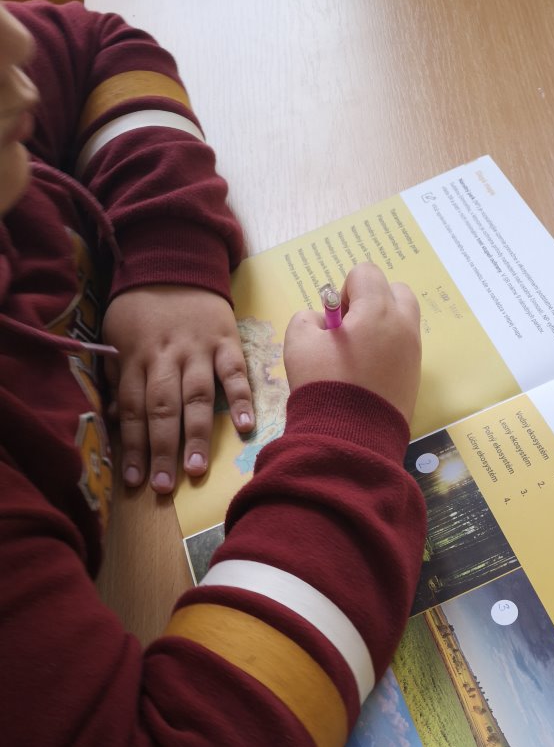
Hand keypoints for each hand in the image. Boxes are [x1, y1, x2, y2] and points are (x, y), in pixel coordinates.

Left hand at [102, 286, 254, 493]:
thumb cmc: (142, 307)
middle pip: (162, 408)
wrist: (175, 260)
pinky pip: (235, 373)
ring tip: (196, 469)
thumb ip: (118, 375)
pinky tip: (246, 428)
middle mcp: (167, 357)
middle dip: (162, 449)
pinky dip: (241, 399)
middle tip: (164, 487)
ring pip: (196, 396)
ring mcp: (199, 349)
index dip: (132, 446)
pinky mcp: (227, 341)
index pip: (131, 409)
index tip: (134, 480)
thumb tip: (114, 420)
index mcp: (136, 358)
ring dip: (196, 434)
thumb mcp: (117, 334)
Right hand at [283, 263, 420, 422]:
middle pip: (395, 291)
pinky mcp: (415, 377)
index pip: (366, 273)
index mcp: (378, 309)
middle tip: (349, 331)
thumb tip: (324, 324)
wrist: (350, 437)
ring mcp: (414, 353)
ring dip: (380, 327)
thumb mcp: (298, 342)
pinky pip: (403, 349)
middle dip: (372, 302)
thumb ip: (308, 319)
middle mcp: (404, 325)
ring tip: (356, 355)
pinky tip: (366, 375)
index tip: (335, 321)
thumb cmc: (323, 384)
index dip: (344, 291)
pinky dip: (387, 352)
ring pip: (402, 321)